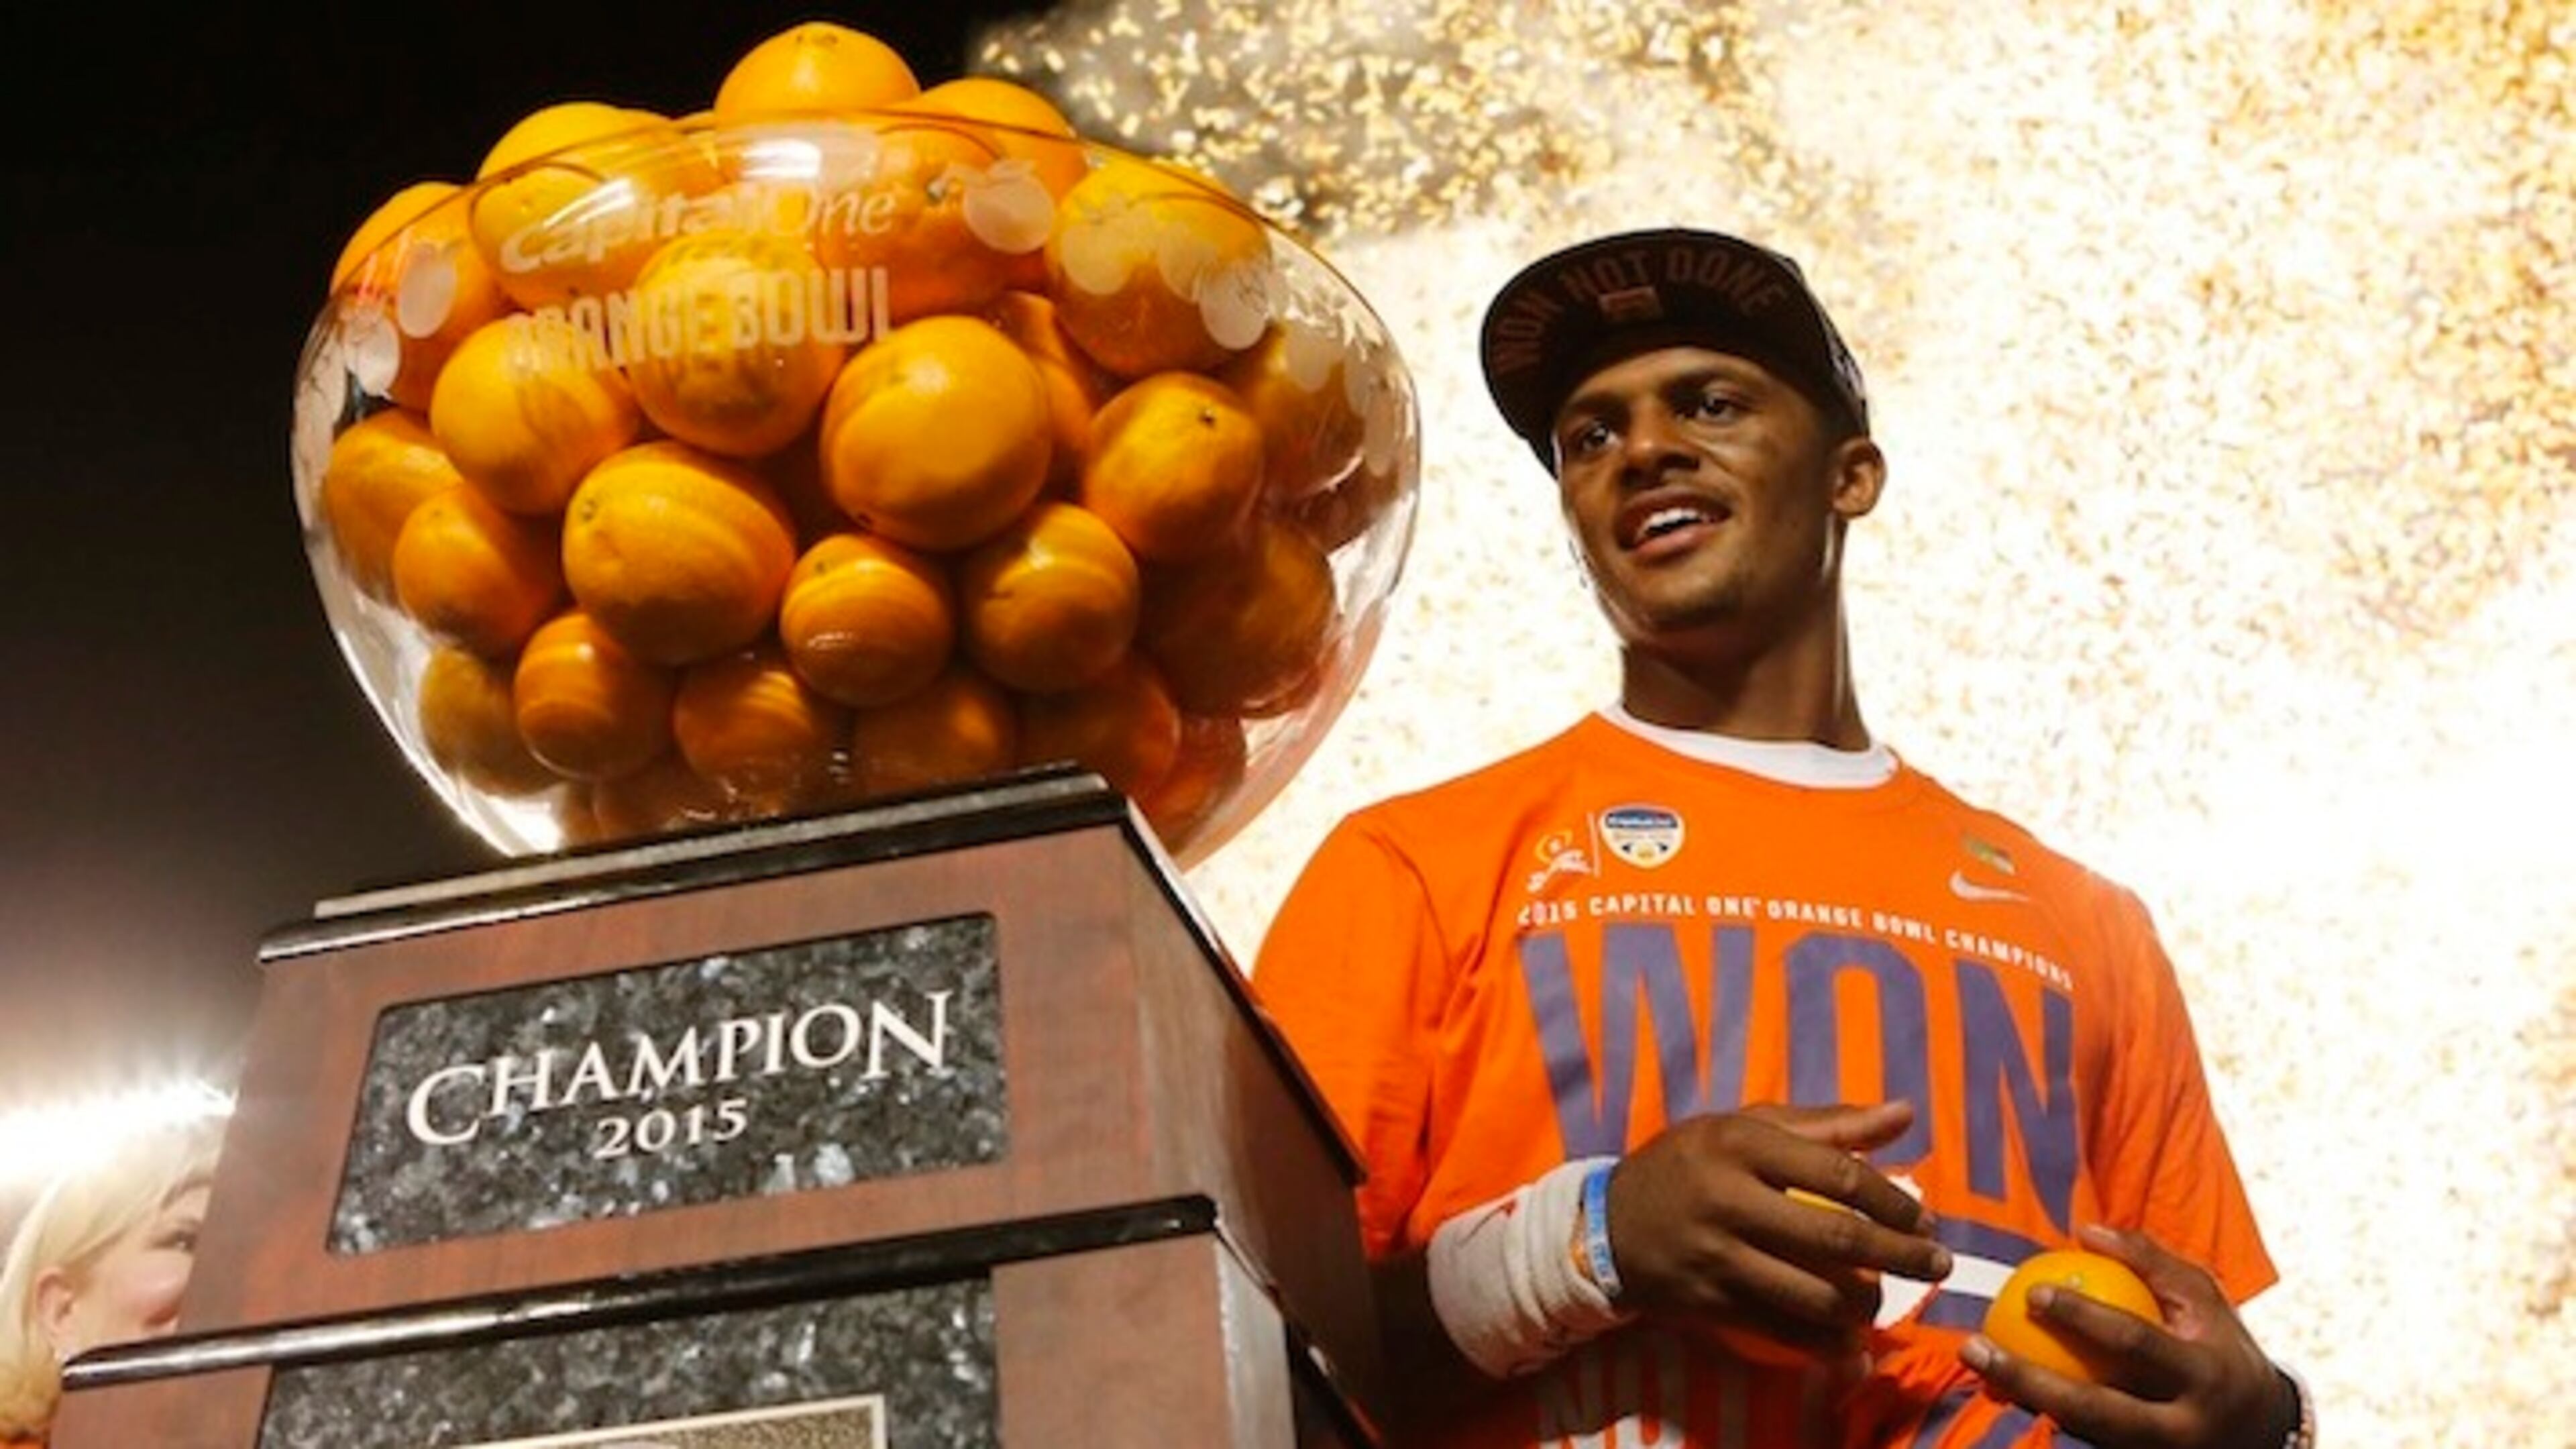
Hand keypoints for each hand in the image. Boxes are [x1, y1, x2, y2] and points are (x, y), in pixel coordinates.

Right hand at [1604, 1101, 1952, 1358]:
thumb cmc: (1690, 1163)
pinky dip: (1826, 1345)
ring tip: (1885, 1300)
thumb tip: (1905, 1115)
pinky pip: (1782, 1333)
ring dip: (1865, 1305)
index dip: (1893, 1201)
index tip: (1925, 1219)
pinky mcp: (1709, 1304)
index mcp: (1740, 1144)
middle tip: (1937, 1266)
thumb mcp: (1746, 1126)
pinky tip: (1850, 1341)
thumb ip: (1829, 1124)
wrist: (1607, 1223)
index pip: (1839, 1174)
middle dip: (1900, 1257)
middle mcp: (1728, 1199)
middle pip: (1835, 1239)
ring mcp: (1717, 1257)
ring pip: (1813, 1295)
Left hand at [1960, 1223, 2293, 1448]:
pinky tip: (2001, 1400)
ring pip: (2084, 1437)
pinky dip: (2045, 1426)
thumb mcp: (2202, 1299)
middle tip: (1977, 1347)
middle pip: (2097, 1410)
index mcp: (2202, 1374)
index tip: (2033, 1292)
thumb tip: (2087, 1230)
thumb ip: (2149, 1261)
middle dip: (2030, 1381)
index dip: (2082, 1317)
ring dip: (2026, 1407)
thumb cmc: (2220, 1346)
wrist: (2264, 1430)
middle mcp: (2182, 1426)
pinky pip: (2086, 1448)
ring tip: (1979, 1374)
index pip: (2135, 1342)